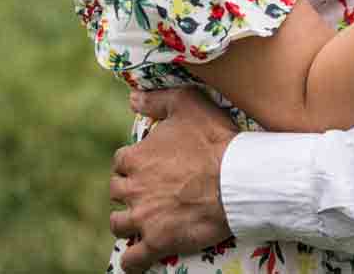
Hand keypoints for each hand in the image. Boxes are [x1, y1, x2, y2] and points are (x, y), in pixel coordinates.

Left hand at [111, 87, 238, 271]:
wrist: (236, 179)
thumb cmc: (213, 140)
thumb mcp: (187, 104)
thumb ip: (157, 99)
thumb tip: (132, 97)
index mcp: (136, 158)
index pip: (120, 162)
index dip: (131, 164)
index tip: (144, 166)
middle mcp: (134, 188)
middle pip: (116, 192)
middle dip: (127, 191)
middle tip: (144, 192)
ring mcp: (144, 217)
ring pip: (119, 224)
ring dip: (125, 223)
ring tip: (137, 222)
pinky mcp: (158, 241)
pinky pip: (133, 259)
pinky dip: (132, 262)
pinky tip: (135, 261)